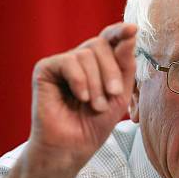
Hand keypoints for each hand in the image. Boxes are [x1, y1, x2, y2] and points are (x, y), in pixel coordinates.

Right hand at [27, 22, 137, 176]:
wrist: (72, 148)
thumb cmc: (94, 124)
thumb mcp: (120, 94)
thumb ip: (126, 64)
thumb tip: (130, 31)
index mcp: (99, 63)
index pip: (110, 39)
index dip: (120, 32)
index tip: (133, 29)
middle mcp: (80, 59)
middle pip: (100, 44)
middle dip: (111, 71)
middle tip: (114, 94)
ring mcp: (62, 63)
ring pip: (86, 54)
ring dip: (96, 83)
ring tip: (95, 105)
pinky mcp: (45, 69)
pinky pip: (68, 61)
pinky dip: (80, 81)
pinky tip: (80, 98)